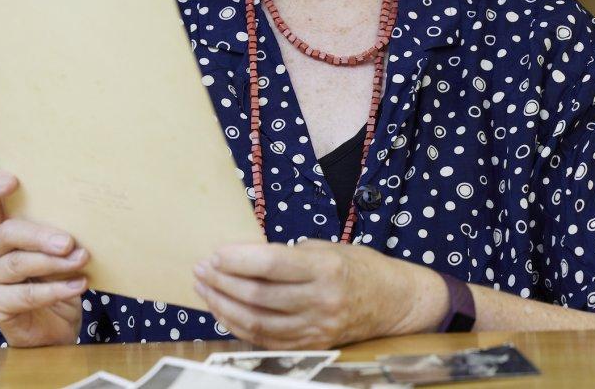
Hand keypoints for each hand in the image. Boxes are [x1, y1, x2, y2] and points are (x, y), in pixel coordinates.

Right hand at [0, 171, 90, 346]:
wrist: (55, 325)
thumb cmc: (56, 278)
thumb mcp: (59, 251)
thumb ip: (59, 234)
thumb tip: (83, 221)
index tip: (14, 180)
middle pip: (7, 233)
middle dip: (40, 235)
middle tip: (68, 241)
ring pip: (18, 264)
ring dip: (54, 264)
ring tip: (81, 261)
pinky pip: (25, 295)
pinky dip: (55, 290)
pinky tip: (78, 285)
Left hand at [193, 240, 445, 348]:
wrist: (394, 302)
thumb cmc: (357, 266)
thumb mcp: (326, 248)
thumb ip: (288, 255)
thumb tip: (242, 256)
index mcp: (325, 268)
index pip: (270, 265)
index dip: (237, 259)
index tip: (214, 252)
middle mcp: (321, 301)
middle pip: (257, 295)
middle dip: (221, 281)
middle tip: (201, 269)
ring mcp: (316, 328)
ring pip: (256, 321)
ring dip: (223, 304)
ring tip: (204, 288)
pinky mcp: (311, 346)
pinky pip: (265, 339)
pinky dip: (238, 326)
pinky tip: (223, 311)